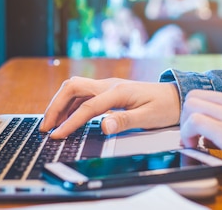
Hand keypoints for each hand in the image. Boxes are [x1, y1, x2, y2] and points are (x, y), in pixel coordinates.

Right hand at [40, 77, 179, 138]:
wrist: (176, 97)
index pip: (86, 107)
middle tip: (45, 126)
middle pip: (72, 88)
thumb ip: (124, 121)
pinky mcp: (107, 91)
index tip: (56, 136)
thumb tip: (103, 127)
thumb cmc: (165, 107)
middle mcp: (108, 85)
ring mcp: (107, 86)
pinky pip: (82, 94)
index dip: (69, 122)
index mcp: (117, 92)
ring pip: (74, 89)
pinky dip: (70, 105)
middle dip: (55, 106)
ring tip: (51, 124)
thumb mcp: (148, 118)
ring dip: (60, 104)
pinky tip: (67, 118)